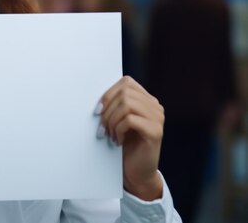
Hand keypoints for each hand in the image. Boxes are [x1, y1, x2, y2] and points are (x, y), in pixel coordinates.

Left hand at [99, 76, 163, 200]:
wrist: (136, 171)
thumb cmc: (125, 144)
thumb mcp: (118, 120)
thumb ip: (114, 104)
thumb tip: (95, 93)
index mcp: (147, 100)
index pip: (126, 82)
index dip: (108, 94)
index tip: (98, 110)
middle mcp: (155, 106)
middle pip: (125, 92)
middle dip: (108, 109)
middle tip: (102, 126)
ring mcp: (158, 118)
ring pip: (127, 104)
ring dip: (112, 120)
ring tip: (109, 134)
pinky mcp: (155, 132)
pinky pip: (130, 120)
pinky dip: (118, 129)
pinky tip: (117, 140)